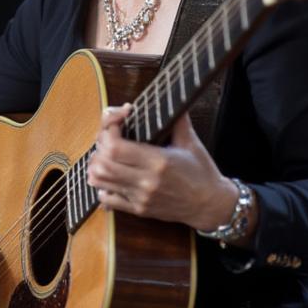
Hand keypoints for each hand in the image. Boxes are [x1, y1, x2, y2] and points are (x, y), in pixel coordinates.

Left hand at [86, 105, 239, 230]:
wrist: (211, 205)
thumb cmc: (202, 172)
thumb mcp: (191, 143)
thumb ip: (179, 120)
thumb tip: (173, 97)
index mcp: (159, 161)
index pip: (116, 147)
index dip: (108, 131)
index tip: (117, 123)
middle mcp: (147, 181)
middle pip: (103, 163)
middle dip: (100, 146)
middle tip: (108, 138)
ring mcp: (140, 197)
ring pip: (100, 181)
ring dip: (96, 165)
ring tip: (105, 155)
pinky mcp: (138, 210)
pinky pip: (107, 199)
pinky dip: (102, 186)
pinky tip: (111, 177)